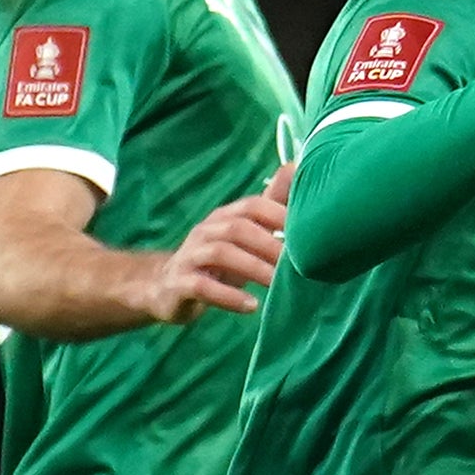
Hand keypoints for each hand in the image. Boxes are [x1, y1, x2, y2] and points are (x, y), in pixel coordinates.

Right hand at [142, 165, 290, 321]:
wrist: (166, 287)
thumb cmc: (217, 261)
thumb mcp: (244, 237)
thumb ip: (269, 207)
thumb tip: (295, 168)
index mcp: (224, 217)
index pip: (252, 205)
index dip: (279, 214)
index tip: (308, 233)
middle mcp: (206, 230)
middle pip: (238, 228)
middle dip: (270, 244)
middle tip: (298, 265)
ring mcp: (190, 256)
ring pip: (221, 253)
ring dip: (253, 268)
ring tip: (276, 285)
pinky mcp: (179, 283)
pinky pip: (202, 287)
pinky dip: (228, 297)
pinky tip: (251, 307)